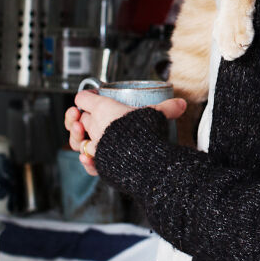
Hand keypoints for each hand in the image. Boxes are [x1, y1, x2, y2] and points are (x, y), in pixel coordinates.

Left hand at [64, 92, 186, 175]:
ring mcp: (96, 145)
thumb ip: (168, 108)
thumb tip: (181, 104)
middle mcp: (96, 126)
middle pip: (81, 118)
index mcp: (104, 109)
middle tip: (97, 117)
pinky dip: (86, 159)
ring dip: (80, 137)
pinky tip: (88, 157)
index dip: (87, 97)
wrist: (143, 161)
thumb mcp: (158, 115)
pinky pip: (87, 160)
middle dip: (85, 117)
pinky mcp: (99, 163)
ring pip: (78, 140)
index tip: (94, 97)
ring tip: (87, 135)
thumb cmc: (145, 135)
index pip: (84, 98)